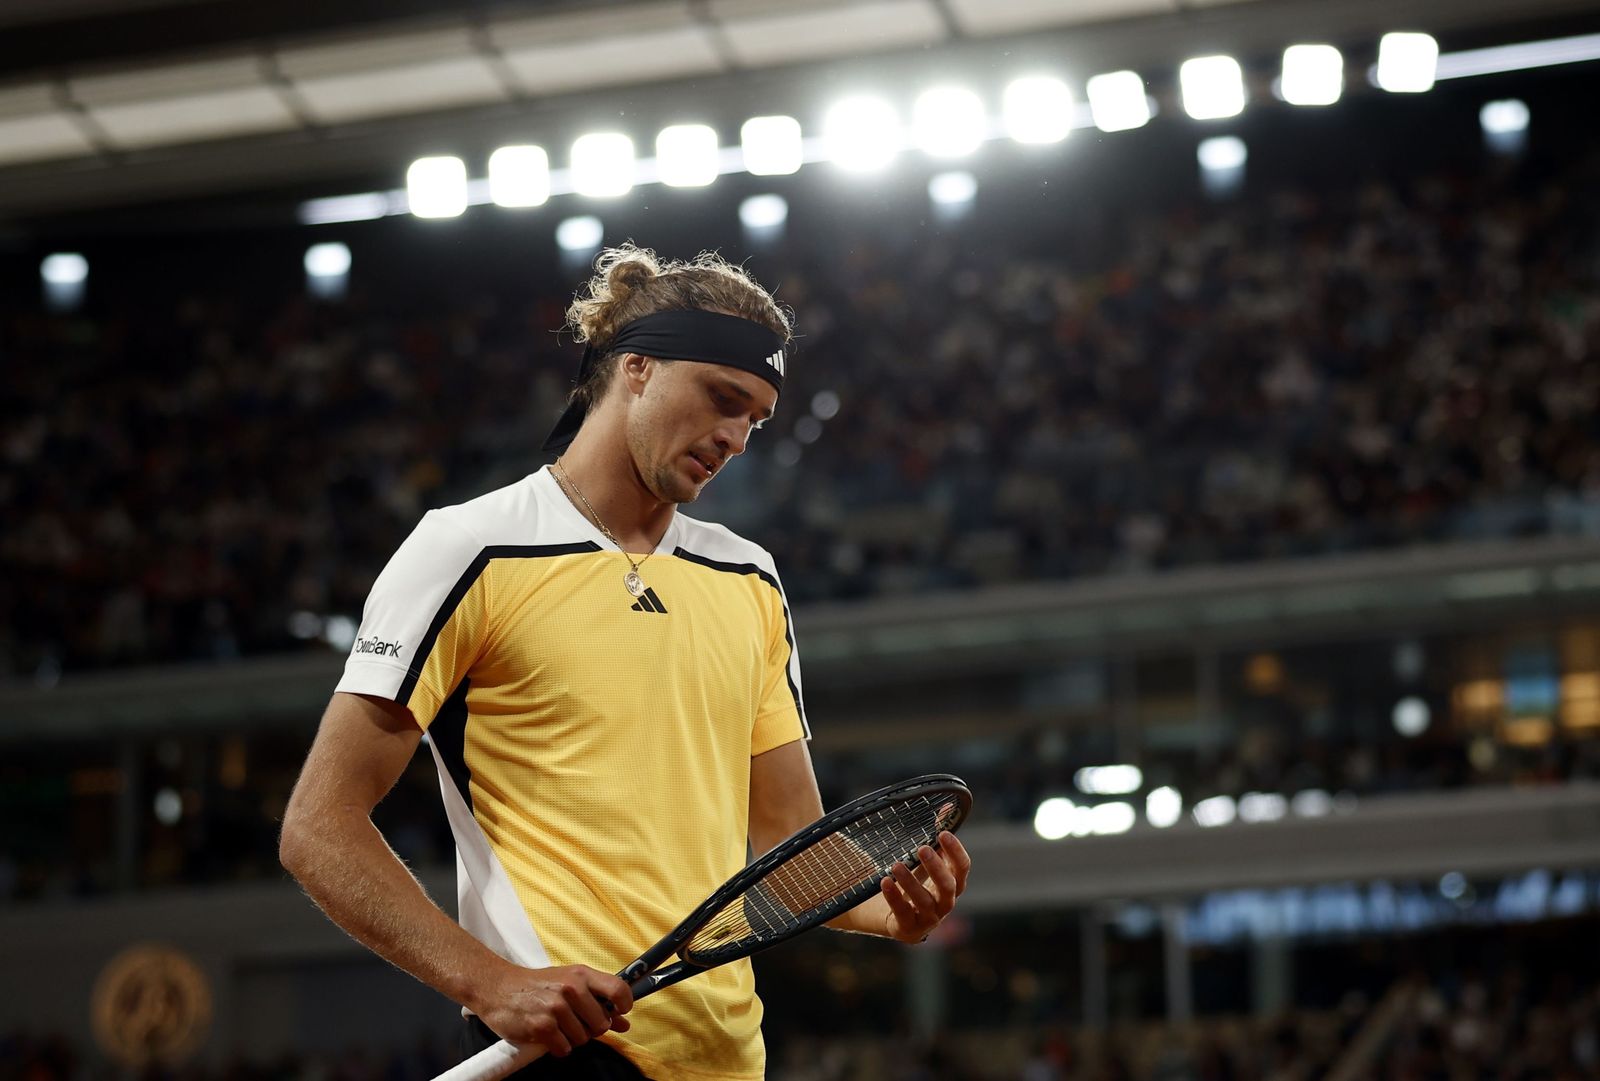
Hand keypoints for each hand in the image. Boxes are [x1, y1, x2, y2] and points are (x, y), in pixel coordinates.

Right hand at [471, 963, 633, 1056]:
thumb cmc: (536, 985)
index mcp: (581, 974)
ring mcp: (556, 1008)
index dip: (623, 1006)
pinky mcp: (542, 1027)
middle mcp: (571, 989)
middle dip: (591, 1029)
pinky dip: (558, 1046)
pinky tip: (547, 1035)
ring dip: (572, 1038)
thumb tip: (623, 1023)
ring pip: (583, 1039)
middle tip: (575, 1022)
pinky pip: (564, 1049)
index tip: (617, 1014)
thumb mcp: (568, 982)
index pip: (618, 989)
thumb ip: (597, 1000)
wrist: (497, 988)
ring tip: (557, 1025)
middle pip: (601, 1024)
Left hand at [879, 831, 970, 943]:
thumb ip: (937, 836)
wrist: (898, 917)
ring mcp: (929, 918)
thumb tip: (948, 807)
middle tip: (922, 848)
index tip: (943, 833)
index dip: (955, 851)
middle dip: (936, 867)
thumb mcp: (928, 861)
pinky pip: (903, 913)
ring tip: (896, 865)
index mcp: (953, 884)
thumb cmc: (919, 883)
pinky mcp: (910, 928)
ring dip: (911, 882)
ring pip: (924, 901)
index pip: (962, 868)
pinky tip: (885, 882)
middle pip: (948, 886)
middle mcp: (946, 903)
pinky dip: (894, 897)